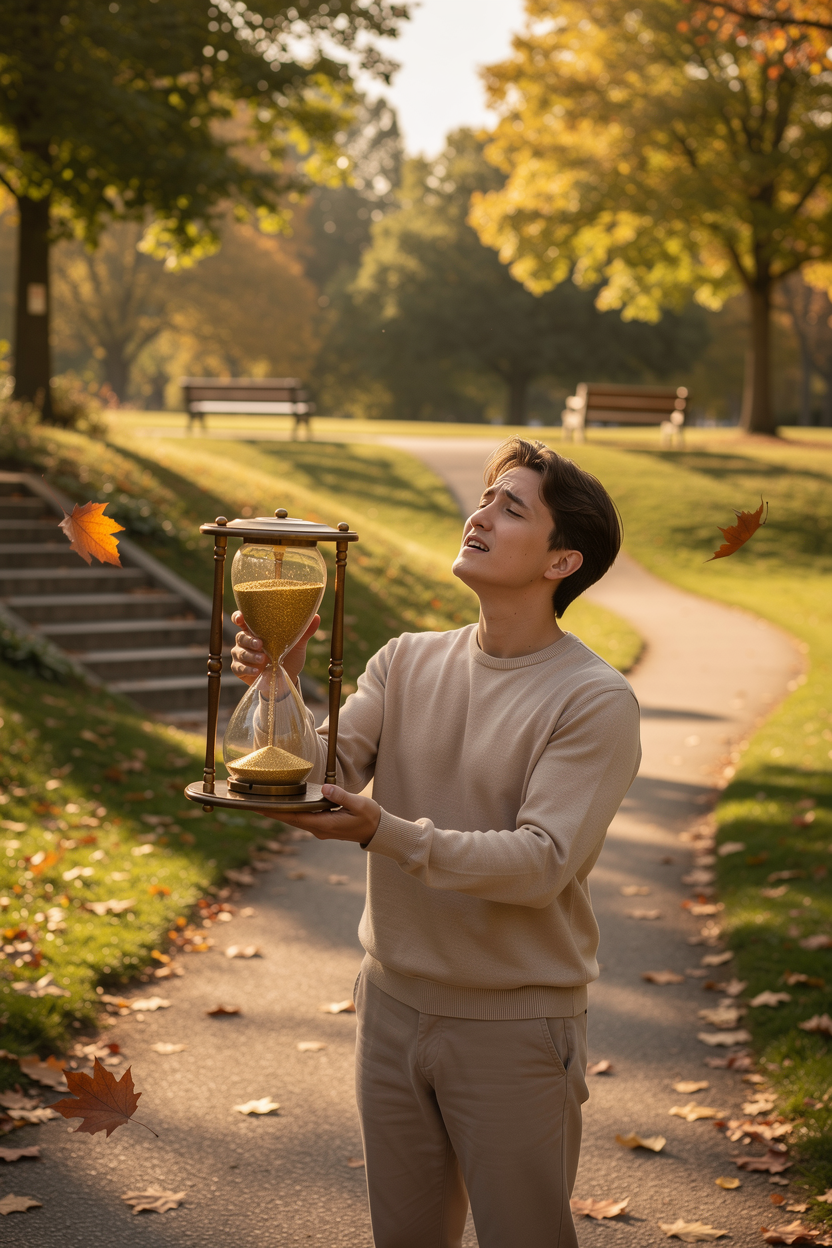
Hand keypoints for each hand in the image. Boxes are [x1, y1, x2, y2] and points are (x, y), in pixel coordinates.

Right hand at [230, 611, 319, 686]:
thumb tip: (316, 616)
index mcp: (257, 631)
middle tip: (260, 644)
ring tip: (264, 659)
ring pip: (240, 652)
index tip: (241, 618)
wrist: (287, 679)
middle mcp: (246, 641)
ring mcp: (241, 655)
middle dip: (249, 640)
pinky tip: (257, 671)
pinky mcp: (240, 669)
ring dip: (251, 656)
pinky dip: (248, 669)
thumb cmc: (289, 658)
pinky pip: (239, 667)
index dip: (238, 617)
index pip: (242, 619)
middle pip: (241, 636)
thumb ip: (304, 632)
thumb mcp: (297, 645)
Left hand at [259, 784, 380, 844]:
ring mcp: (320, 828)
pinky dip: (290, 812)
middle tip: (252, 803)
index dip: (276, 812)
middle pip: (290, 819)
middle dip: (272, 812)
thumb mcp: (359, 804)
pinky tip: (284, 805)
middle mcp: (318, 829)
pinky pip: (302, 818)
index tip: (260, 807)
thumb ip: (341, 796)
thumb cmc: (370, 817)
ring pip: (294, 819)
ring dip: (280, 812)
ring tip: (263, 803)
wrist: (378, 831)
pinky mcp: (323, 825)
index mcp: (324, 824)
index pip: (294, 817)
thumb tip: (324, 788)